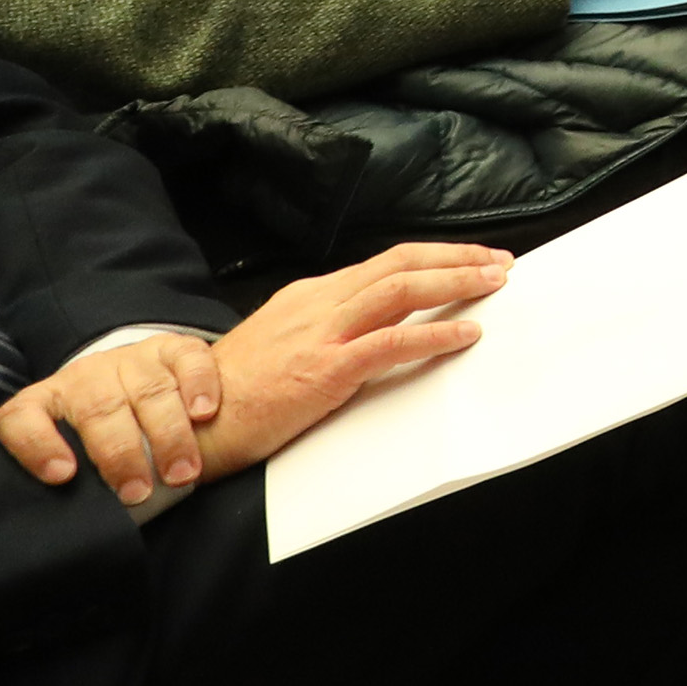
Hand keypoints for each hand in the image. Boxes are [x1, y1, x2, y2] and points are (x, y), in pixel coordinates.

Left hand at [0, 327, 224, 507]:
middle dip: (121, 454)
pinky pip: (188, 359)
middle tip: (139, 492)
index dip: (38, 446)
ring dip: (169, 434)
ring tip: (181, 474)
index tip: (62, 476)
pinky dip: (198, 385)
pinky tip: (204, 412)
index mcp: (50, 401)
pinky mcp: (173, 347)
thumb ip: (83, 475)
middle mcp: (87, 375)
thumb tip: (98, 516)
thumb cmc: (107, 437)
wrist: (139, 386)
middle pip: (99, 409)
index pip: (23, 417)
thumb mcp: (82, 454)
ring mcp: (132, 358)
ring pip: (149, 390)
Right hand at [33, 250, 515, 494]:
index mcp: (307, 297)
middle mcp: (316, 304)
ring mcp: (319, 335)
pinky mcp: (321, 370)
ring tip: (495, 283)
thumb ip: (326, 330)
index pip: (382, 265)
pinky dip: (433, 335)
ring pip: (400, 291)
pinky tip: (465, 334)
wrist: (186, 426)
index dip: (431, 259)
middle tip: (500, 262)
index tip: (471, 260)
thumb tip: (377, 327)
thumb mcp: (281, 345)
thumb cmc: (233, 395)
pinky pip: (390, 343)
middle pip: (399, 265)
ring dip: (455, 283)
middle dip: (455, 260)